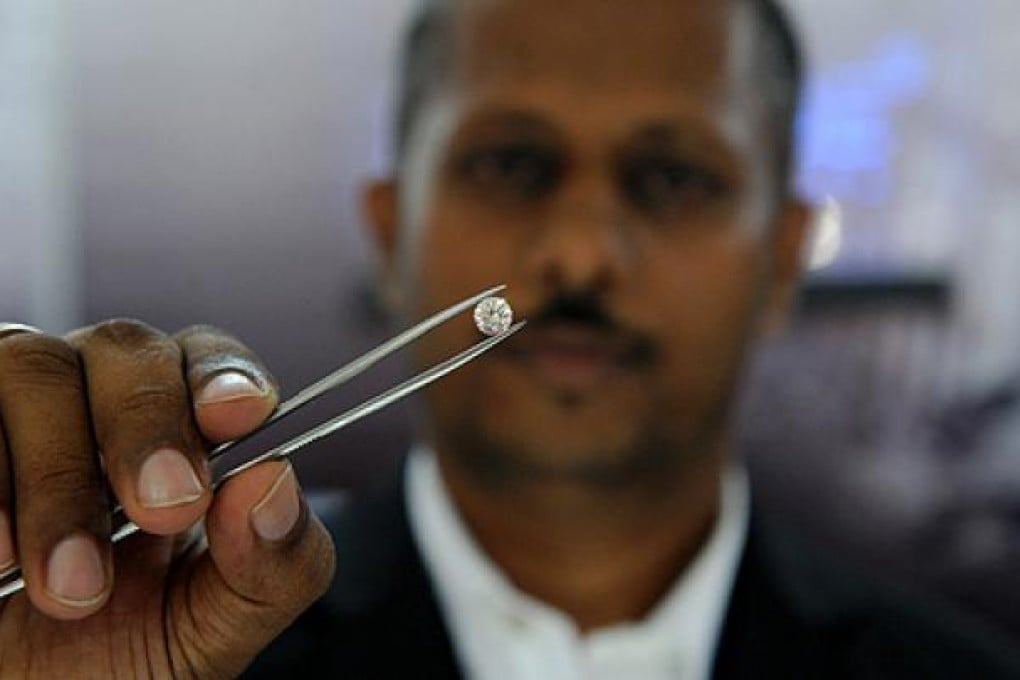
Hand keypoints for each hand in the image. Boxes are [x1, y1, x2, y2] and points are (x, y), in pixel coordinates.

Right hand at [0, 321, 334, 677]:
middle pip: (124, 347)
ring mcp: (16, 412)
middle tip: (164, 509)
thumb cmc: (123, 653)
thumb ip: (274, 562)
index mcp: (184, 430)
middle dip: (147, 427)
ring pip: (33, 366)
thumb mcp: (215, 623)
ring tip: (72, 587)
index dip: (225, 374)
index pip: (210, 359)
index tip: (236, 415)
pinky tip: (0, 558)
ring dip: (58, 478)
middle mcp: (99, 401)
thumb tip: (276, 483)